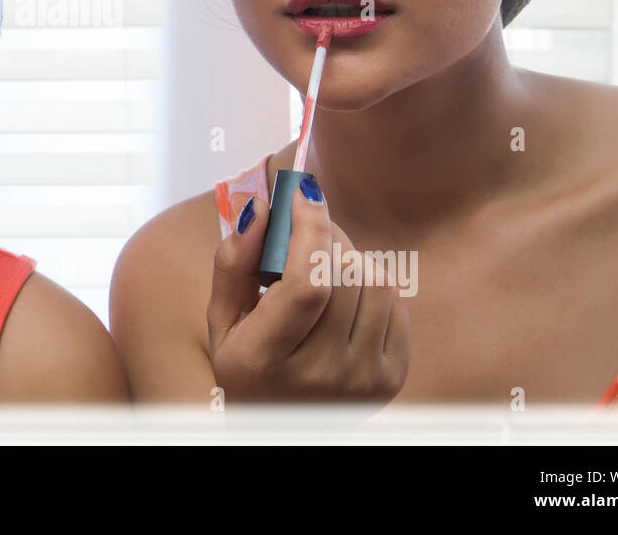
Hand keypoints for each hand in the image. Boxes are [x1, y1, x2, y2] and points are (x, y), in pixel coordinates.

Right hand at [207, 183, 410, 402]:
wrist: (281, 427)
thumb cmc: (247, 363)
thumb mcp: (221, 319)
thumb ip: (234, 261)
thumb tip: (260, 207)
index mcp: (265, 360)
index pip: (308, 282)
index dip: (310, 227)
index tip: (302, 191)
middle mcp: (319, 377)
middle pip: (344, 274)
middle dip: (326, 232)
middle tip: (306, 224)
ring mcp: (361, 382)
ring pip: (375, 282)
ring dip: (349, 257)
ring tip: (323, 266)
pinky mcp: (391, 380)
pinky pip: (396, 304)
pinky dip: (371, 285)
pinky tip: (345, 298)